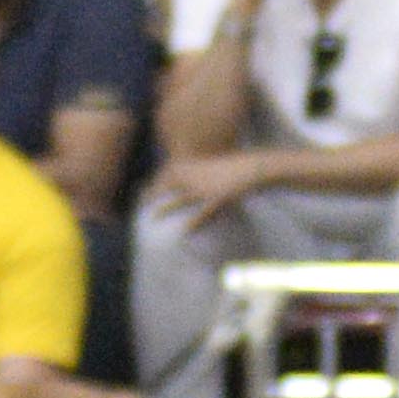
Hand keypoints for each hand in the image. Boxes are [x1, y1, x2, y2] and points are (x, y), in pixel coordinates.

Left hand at [150, 149, 268, 217]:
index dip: (156, 181)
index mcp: (198, 167)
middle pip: (171, 184)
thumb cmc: (239, 167)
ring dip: (167, 207)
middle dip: (154, 193)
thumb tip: (194, 185)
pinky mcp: (221, 197)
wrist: (257, 166)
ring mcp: (209, 187)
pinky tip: (185, 231)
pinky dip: (194, 221)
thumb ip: (204, 174)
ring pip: (183, 197)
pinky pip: (205, 211)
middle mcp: (200, 176)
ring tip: (153, 217)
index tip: (143, 190)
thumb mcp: (217, 167)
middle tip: (141, 203)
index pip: (170, 172)